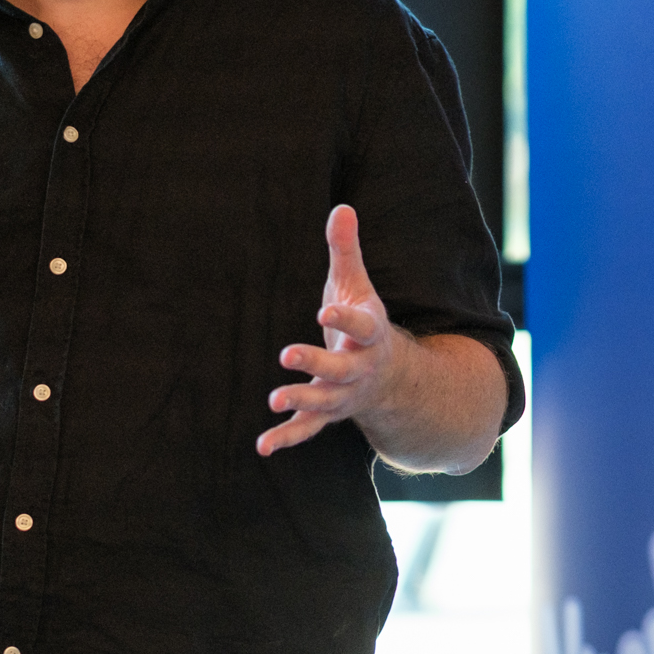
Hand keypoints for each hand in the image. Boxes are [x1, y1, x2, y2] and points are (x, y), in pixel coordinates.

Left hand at [258, 204, 404, 455]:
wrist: (391, 376)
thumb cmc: (364, 321)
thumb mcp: (358, 285)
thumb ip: (347, 251)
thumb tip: (342, 207)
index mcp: (371, 333)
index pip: (362, 324)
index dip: (346, 317)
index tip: (326, 309)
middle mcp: (361, 368)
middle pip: (342, 368)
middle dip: (317, 362)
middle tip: (287, 354)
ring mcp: (345, 394)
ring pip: (326, 402)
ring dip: (301, 402)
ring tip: (275, 399)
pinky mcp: (328, 414)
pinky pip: (309, 429)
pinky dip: (287, 438)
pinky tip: (262, 447)